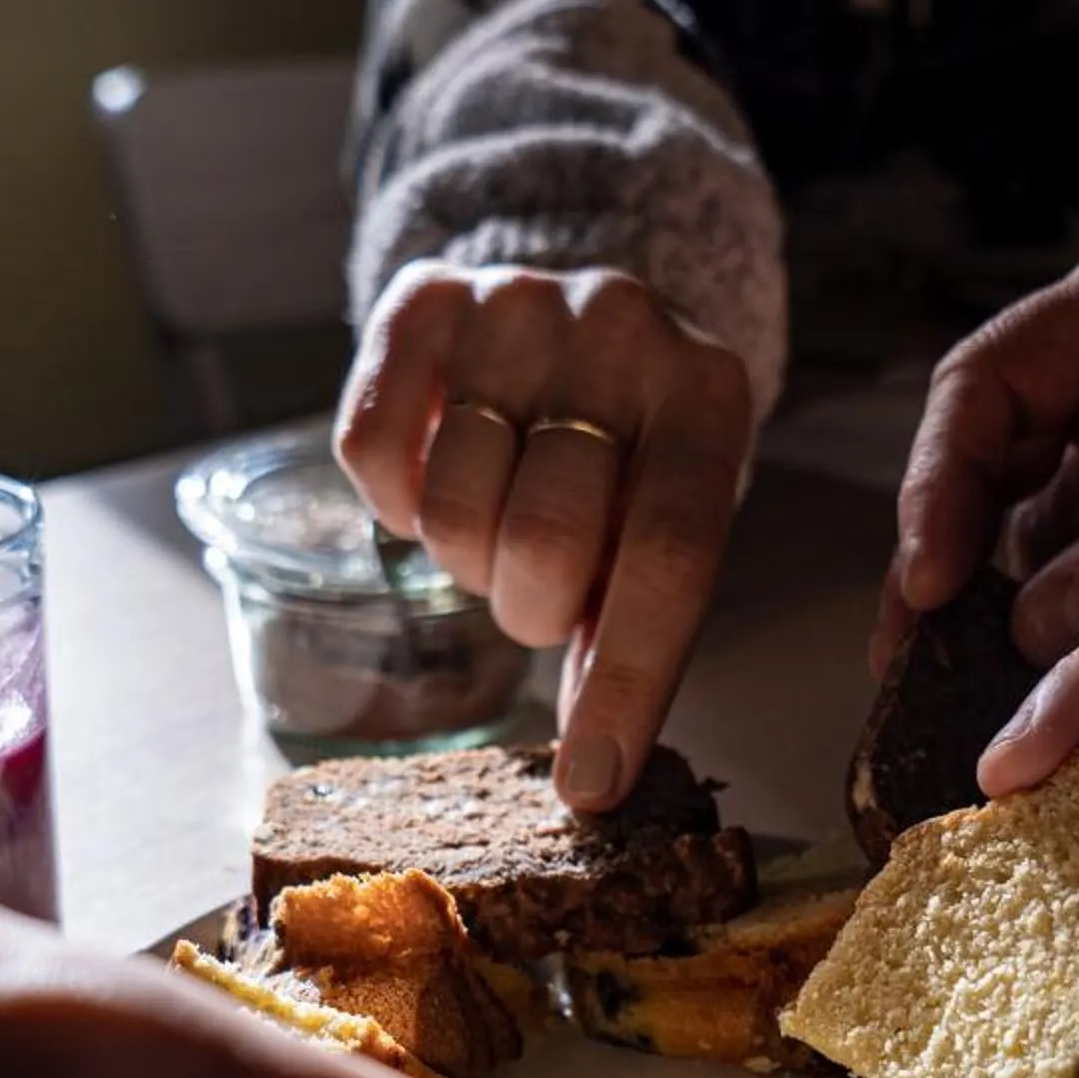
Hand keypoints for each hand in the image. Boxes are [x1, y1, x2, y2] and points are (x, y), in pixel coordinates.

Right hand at [338, 261, 754, 810]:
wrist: (576, 318)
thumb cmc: (626, 453)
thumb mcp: (662, 521)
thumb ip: (635, 628)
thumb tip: (591, 779)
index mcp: (708, 397)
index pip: (669, 555)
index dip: (627, 680)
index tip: (591, 782)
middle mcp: (621, 327)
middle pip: (548, 537)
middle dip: (530, 606)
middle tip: (537, 590)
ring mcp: (520, 301)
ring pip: (453, 502)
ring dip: (464, 554)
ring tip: (497, 520)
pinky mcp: (424, 294)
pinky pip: (370, 448)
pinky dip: (393, 502)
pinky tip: (434, 477)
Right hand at [890, 216, 1078, 666]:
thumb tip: (1028, 633)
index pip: (987, 382)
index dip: (937, 489)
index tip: (928, 592)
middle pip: (991, 452)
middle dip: (955, 568)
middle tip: (910, 677)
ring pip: (1041, 511)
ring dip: (1020, 606)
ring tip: (989, 706)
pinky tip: (1072, 694)